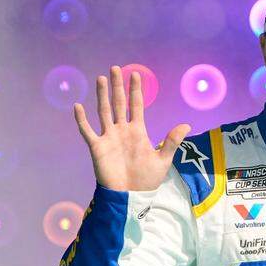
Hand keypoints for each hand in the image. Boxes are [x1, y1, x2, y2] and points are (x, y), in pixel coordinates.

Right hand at [73, 65, 190, 191]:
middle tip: (115, 68)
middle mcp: (122, 131)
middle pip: (118, 103)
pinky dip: (82, 120)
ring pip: (104, 111)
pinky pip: (87, 131)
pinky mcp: (97, 148)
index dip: (135, 90)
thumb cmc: (147, 180)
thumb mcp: (163, 160)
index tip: (135, 74)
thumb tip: (187, 125)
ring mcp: (109, 138)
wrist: (130, 196)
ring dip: (102, 95)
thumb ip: (171, 141)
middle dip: (117, 86)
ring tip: (101, 79)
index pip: (136, 105)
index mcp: (138, 131)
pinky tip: (78, 106)